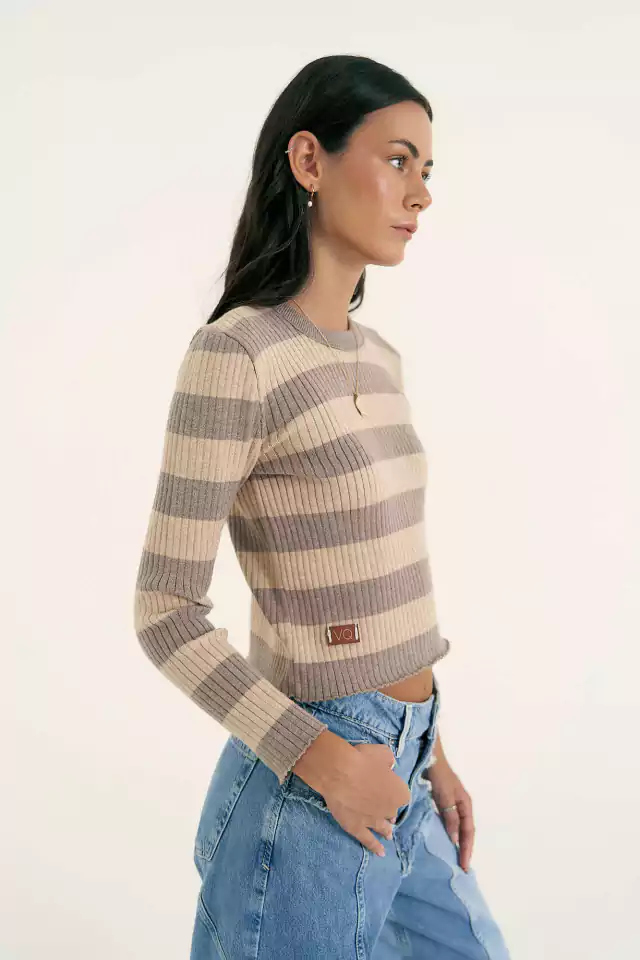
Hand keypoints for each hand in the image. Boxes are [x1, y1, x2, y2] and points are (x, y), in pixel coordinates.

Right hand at [293, 730, 410, 857]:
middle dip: (388, 809)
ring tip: (388, 834)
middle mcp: (390, 809)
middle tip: (383, 806)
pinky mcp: (357, 828)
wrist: (339, 771)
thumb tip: (389, 765)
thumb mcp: (381, 753)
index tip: (387, 785)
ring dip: (386, 830)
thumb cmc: (361, 758)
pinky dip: (374, 847)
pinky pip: (368, 841)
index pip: (402, 794)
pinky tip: (380, 852)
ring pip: (383, 828)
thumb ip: (388, 760)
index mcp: (400, 792)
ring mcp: (373, 821)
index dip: (393, 790)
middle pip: (392, 811)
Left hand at [426, 759, 474, 871]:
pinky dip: (448, 833)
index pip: (469, 832)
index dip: (467, 849)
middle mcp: (461, 805)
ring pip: (457, 827)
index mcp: (466, 804)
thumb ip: (451, 817)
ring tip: (454, 858)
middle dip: (465, 849)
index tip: (464, 866)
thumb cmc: (439, 775)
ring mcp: (452, 803)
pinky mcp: (442, 801)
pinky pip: (448, 821)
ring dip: (457, 843)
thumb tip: (456, 840)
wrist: (429, 756)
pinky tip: (442, 840)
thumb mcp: (446, 796)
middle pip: (466, 831)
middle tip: (461, 868)